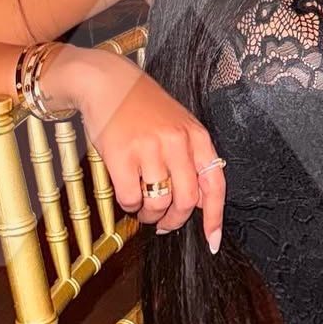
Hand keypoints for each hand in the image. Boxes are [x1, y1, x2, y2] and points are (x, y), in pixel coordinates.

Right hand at [45, 47, 225, 251]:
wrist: (108, 82)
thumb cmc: (144, 107)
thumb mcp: (179, 126)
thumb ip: (190, 158)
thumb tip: (197, 201)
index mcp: (197, 137)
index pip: (215, 184)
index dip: (214, 218)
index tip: (212, 241)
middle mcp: (177, 143)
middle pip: (186, 201)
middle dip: (175, 221)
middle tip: (164, 223)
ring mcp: (149, 149)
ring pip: (158, 204)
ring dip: (150, 215)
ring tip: (143, 208)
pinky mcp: (121, 156)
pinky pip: (130, 198)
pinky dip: (130, 205)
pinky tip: (127, 195)